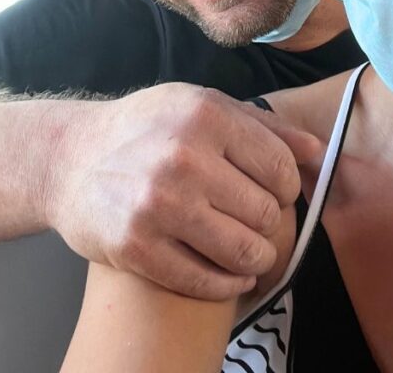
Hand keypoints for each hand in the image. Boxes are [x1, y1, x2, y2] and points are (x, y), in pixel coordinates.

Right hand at [42, 84, 320, 300]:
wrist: (70, 158)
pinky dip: (226, 286)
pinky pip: (205, 281)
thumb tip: (322, 153)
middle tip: (255, 225)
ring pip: (243, 251)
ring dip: (255, 260)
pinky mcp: (137, 247)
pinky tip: (228, 276)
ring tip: (248, 255)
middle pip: (265, 212)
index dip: (286, 188)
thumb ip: (265, 127)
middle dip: (268, 225)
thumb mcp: (202, 106)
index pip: (280, 168)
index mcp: (206, 115)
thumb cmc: (147, 129)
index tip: (274, 194)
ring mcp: (159, 205)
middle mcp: (184, 157)